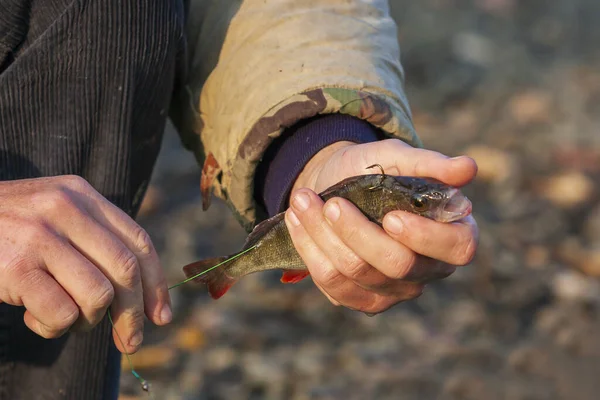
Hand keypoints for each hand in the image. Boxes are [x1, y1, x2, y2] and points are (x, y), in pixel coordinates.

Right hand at [0, 175, 170, 352]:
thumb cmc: (7, 229)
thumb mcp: (54, 215)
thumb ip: (93, 240)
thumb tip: (140, 296)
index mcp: (82, 195)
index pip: (139, 242)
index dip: (155, 284)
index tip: (161, 316)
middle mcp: (65, 209)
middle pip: (125, 271)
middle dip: (133, 315)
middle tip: (129, 342)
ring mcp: (39, 236)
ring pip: (98, 295)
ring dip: (87, 321)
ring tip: (64, 317)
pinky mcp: (15, 268)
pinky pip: (62, 313)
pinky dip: (54, 327)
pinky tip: (33, 315)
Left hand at [285, 139, 478, 313]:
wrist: (337, 184)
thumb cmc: (376, 171)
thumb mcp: (397, 158)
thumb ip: (428, 165)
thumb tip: (467, 168)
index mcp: (451, 234)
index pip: (457, 249)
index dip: (425, 237)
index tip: (392, 216)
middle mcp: (427, 270)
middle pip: (396, 265)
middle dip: (356, 232)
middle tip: (331, 203)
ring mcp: (393, 290)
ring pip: (356, 273)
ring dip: (322, 234)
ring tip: (302, 200)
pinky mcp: (360, 299)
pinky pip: (331, 282)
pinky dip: (308, 248)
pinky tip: (296, 220)